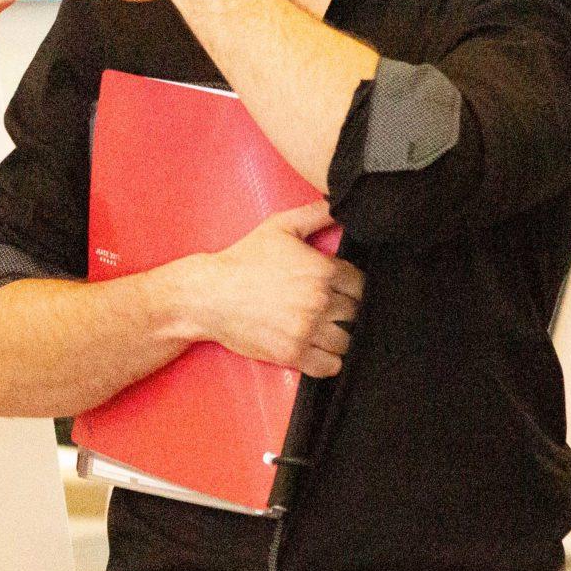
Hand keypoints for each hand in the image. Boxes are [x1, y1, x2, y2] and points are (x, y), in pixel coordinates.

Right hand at [179, 200, 362, 378]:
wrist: (209, 293)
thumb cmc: (243, 259)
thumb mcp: (279, 226)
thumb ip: (314, 214)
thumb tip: (338, 204)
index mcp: (323, 270)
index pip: (362, 285)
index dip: (353, 287)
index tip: (342, 289)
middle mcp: (319, 301)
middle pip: (357, 313)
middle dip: (347, 311)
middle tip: (331, 309)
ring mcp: (307, 330)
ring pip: (347, 342)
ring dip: (339, 336)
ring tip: (325, 330)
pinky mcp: (293, 354)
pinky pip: (330, 366)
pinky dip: (329, 361)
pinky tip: (318, 349)